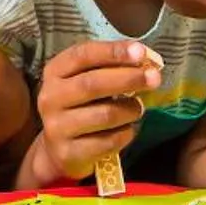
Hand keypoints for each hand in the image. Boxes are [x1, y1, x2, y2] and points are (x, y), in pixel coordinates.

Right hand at [23, 40, 164, 184]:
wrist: (58, 149)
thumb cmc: (80, 105)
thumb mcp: (86, 80)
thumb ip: (110, 67)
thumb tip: (146, 61)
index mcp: (55, 72)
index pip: (83, 55)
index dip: (113, 51)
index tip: (141, 52)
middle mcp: (50, 97)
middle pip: (92, 84)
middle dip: (128, 78)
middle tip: (155, 78)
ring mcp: (57, 127)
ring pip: (105, 114)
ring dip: (130, 110)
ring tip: (138, 108)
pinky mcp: (68, 153)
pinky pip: (108, 141)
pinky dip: (126, 133)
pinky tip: (128, 129)